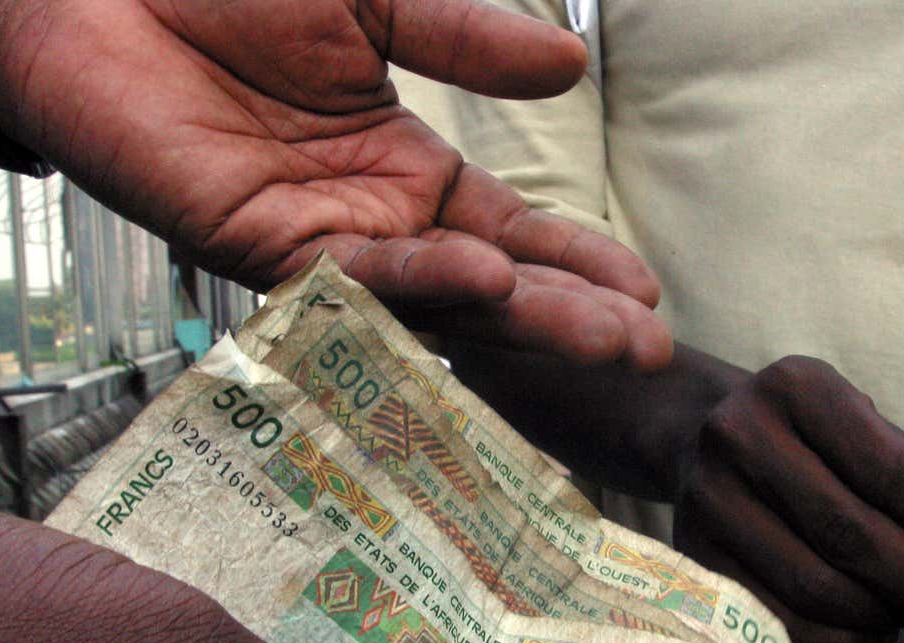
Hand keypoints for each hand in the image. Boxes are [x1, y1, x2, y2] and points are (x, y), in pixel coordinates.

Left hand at [0, 0, 669, 369]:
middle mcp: (372, 221)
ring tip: (602, 332)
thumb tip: (566, 67)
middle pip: (490, 284)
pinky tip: (486, 273)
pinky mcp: (255, 246)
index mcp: (405, 170)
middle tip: (645, 348)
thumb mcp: (375, 1)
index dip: (578, 264)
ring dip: (519, 315)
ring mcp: (318, 241)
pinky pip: (351, 273)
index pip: (512, 233)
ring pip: (433, 296)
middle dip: (570, 315)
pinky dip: (420, 273)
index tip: (648, 294)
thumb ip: (464, 40)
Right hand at [671, 356, 903, 642]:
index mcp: (797, 388)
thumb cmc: (808, 438)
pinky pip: (780, 620)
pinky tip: (877, 632)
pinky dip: (841, 641)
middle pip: (850, 532)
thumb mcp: (864, 427)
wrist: (699, 438)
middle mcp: (740, 434)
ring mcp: (709, 498)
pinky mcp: (694, 556)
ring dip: (886, 613)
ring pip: (815, 584)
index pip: (886, 468)